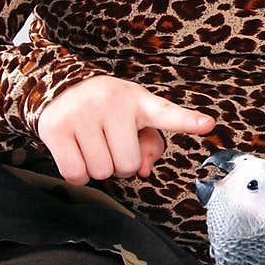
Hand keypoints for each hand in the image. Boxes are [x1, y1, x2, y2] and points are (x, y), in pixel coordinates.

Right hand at [36, 75, 214, 183]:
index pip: (166, 114)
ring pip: (101, 172)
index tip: (208, 124)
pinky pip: (75, 174)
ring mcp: (82, 113)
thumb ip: (150, 147)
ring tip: (93, 144)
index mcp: (140, 101)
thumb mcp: (135, 121)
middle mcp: (112, 103)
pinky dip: (78, 174)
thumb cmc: (109, 112)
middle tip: (110, 143)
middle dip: (119, 164)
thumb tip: (142, 171)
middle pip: (127, 166)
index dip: (188, 121)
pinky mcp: (56, 128)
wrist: (63, 90)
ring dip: (98, 168)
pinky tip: (76, 152)